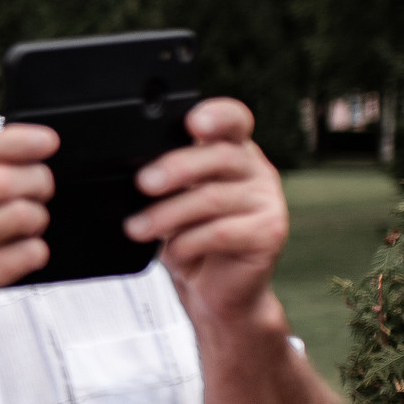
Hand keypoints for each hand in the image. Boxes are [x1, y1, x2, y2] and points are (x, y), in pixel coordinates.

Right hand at [0, 125, 57, 355]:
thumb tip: (17, 147)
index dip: (15, 141)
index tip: (44, 141)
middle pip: (3, 180)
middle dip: (36, 179)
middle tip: (40, 186)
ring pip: (22, 214)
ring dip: (37, 216)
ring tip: (25, 223)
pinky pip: (29, 251)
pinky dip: (35, 249)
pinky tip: (17, 251)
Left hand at [129, 97, 287, 327]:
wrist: (215, 287)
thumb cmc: (189, 235)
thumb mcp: (169, 199)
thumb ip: (161, 179)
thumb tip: (133, 175)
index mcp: (231, 149)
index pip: (233, 119)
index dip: (217, 116)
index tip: (193, 124)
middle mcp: (254, 168)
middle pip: (220, 156)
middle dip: (176, 168)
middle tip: (143, 183)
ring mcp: (267, 199)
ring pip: (213, 198)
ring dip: (167, 214)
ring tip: (136, 227)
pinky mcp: (270, 232)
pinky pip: (223, 232)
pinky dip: (189, 241)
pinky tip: (172, 250)